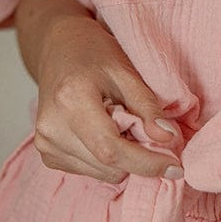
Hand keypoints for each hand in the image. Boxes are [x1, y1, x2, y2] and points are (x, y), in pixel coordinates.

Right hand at [33, 14, 182, 183]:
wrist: (59, 48)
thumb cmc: (93, 52)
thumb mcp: (126, 71)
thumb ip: (147, 107)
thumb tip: (167, 139)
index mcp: (71, 102)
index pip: (111, 150)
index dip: (146, 163)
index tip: (175, 167)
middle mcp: (52, 128)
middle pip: (108, 166)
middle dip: (138, 156)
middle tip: (146, 129)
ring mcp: (45, 143)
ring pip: (102, 173)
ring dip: (122, 158)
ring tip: (121, 125)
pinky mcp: (47, 154)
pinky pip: (89, 171)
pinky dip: (106, 158)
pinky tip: (105, 131)